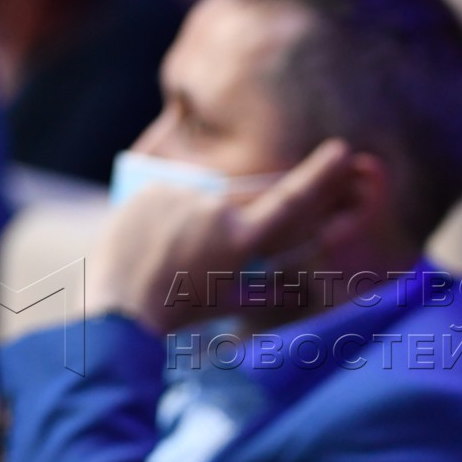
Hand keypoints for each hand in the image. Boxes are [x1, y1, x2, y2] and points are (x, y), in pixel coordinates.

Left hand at [88, 140, 356, 334]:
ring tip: (170, 253)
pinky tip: (152, 240)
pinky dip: (169, 212)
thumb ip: (266, 291)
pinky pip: (173, 193)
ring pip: (206, 197)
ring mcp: (183, 195)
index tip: (342, 150)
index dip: (321, 176)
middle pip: (244, 200)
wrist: (118, 309)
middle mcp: (216, 210)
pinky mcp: (153, 188)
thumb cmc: (178, 311)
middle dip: (237, 217)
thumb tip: (296, 289)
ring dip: (198, 218)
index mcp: (240, 240)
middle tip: (203, 250)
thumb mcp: (227, 301)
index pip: (291, 201)